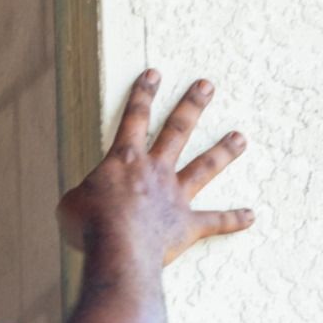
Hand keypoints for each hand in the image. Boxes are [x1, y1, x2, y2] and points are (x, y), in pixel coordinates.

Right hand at [58, 69, 253, 265]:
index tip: (154, 74)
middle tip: (206, 85)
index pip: (133, 119)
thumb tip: (85, 203)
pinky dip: (234, 220)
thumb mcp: (71, 204)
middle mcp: (155, 171)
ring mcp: (175, 196)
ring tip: (240, 137)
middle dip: (191, 106)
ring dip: (223, 151)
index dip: (142, 95)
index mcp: (124, 161)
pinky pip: (215, 221)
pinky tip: (251, 215)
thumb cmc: (89, 225)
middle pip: (177, 131)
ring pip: (204, 167)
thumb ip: (82, 196)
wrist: (118, 249)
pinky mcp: (187, 225)